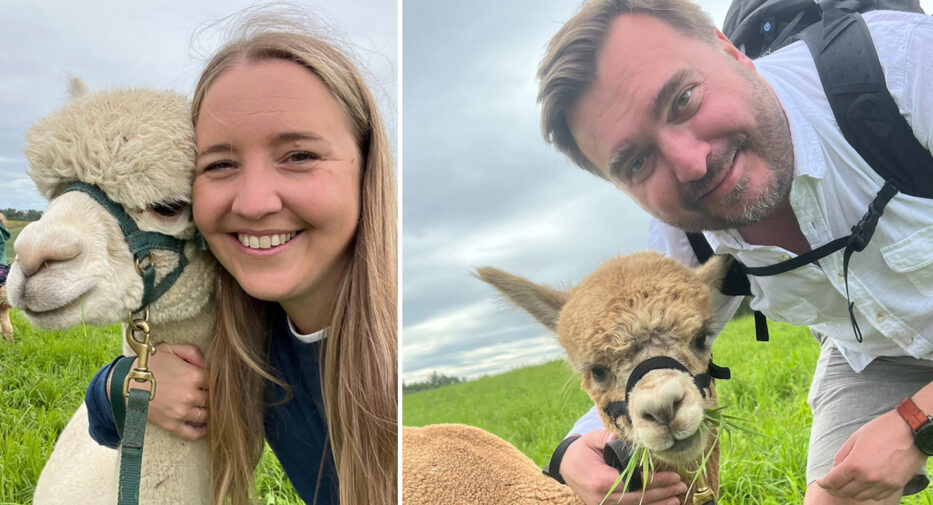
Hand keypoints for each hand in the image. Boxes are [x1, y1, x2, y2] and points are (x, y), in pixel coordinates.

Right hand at [109, 343, 208, 440]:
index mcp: (193, 375)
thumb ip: (192, 352)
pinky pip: (192, 433)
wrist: (124, 382)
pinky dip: (201, 432)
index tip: (214, 382)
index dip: (216, 381)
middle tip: (212, 395)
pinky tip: (205, 428)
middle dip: (212, 396)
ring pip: (206, 416)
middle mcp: (190, 395)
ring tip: (208, 409)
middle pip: (213, 399)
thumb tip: (206, 364)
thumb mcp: (170, 349)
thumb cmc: (148, 364)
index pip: (216, 381)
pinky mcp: (171, 425)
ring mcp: (181, 412)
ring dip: (208, 412)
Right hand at [561, 429, 685, 504]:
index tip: (673, 477)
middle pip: (638, 499)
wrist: (565, 465)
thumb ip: (608, 439)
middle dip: (662, 493)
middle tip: (680, 486)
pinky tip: (660, 504)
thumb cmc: (581, 450)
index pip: (635, 484)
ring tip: (675, 499)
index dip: (656, 482)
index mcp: (601, 480)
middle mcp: (602, 498)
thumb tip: (625, 439)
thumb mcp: (593, 439)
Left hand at [816, 409, 927, 500]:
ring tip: (847, 484)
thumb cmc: (881, 430)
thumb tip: (834, 469)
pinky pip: (876, 496)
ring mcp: (883, 484)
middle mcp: (868, 478)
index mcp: (855, 465)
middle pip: (844, 491)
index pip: (833, 481)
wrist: (911, 431)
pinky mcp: (895, 486)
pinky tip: (864, 485)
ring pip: (860, 496)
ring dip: (850, 491)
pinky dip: (867, 493)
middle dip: (834, 489)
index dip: (824, 483)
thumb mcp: (855, 438)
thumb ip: (842, 456)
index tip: (821, 482)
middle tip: (831, 485)